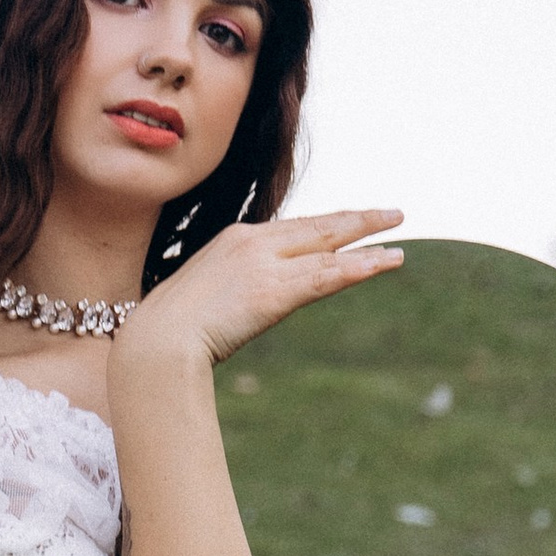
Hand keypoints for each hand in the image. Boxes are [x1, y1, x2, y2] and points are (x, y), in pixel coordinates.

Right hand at [132, 208, 404, 365]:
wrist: (156, 341)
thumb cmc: (166, 330)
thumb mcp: (200, 299)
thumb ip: (227, 292)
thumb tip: (236, 307)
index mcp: (234, 240)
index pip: (292, 229)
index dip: (326, 225)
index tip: (349, 222)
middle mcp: (253, 242)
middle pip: (318, 226)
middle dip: (357, 220)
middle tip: (392, 214)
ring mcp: (265, 265)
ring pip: (329, 249)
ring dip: (368, 245)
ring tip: (398, 244)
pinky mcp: (274, 292)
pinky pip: (327, 276)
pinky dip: (359, 268)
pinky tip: (384, 263)